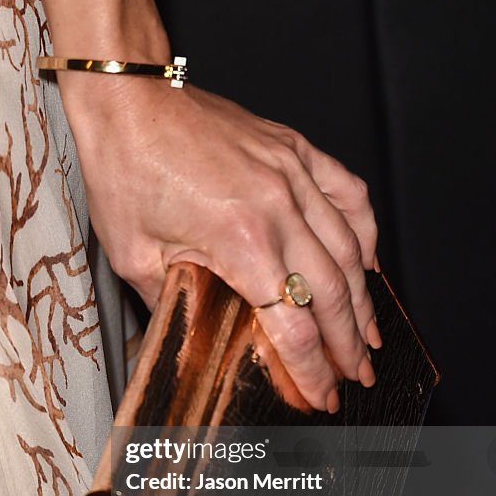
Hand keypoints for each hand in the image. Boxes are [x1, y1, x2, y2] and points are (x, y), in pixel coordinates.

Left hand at [62, 77, 380, 412]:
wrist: (129, 99)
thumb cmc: (124, 167)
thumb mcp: (134, 254)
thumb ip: (173, 302)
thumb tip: (193, 333)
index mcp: (240, 241)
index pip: (293, 326)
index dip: (311, 370)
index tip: (322, 396)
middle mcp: (278, 209)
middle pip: (333, 294)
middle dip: (349, 345)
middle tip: (358, 376)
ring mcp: (293, 175)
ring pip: (350, 248)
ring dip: (365, 298)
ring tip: (370, 334)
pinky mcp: (294, 150)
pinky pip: (348, 192)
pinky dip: (365, 230)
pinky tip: (370, 258)